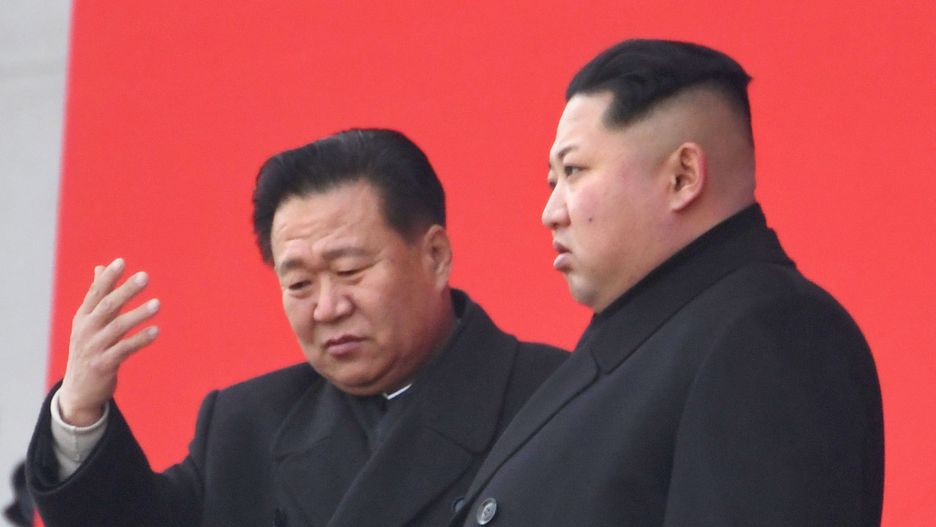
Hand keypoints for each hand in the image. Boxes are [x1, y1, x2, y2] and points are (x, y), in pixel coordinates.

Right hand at [58, 258, 159, 425]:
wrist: (79, 390)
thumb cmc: (89, 349)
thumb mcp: (89, 322)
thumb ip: (98, 296)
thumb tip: (101, 267)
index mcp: (83, 317)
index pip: (95, 293)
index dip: (108, 278)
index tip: (122, 262)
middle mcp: (86, 330)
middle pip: (107, 306)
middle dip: (126, 290)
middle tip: (145, 276)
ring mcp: (94, 348)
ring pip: (118, 327)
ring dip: (138, 314)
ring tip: (157, 304)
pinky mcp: (103, 365)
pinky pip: (125, 349)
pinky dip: (140, 339)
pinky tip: (156, 331)